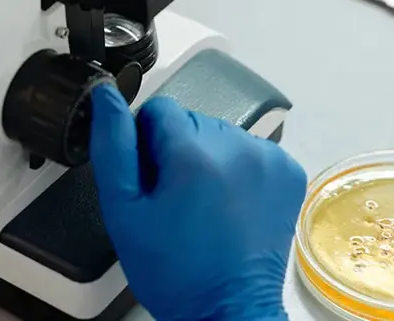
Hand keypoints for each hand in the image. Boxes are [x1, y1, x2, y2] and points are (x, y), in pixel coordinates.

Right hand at [90, 85, 306, 320]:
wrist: (228, 310)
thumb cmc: (175, 271)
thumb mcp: (124, 211)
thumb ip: (112, 146)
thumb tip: (105, 95)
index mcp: (193, 153)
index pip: (158, 109)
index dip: (145, 144)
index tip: (152, 182)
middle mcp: (238, 146)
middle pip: (190, 121)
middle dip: (176, 152)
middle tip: (175, 200)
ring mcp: (268, 158)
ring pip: (219, 134)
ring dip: (207, 159)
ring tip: (203, 206)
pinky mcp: (288, 171)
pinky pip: (249, 150)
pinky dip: (237, 169)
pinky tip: (229, 204)